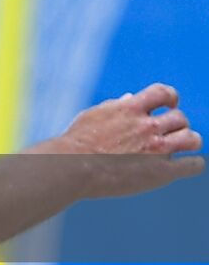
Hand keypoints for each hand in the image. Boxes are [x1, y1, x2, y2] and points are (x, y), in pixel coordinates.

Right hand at [57, 83, 203, 197]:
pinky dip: (193, 164)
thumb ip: (115, 106)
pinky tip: (185, 165)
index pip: (163, 92)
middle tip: (169, 133)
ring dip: (189, 141)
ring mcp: (156, 149)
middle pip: (180, 118)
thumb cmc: (76, 142)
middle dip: (177, 124)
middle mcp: (147, 126)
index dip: (171, 97)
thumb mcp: (93, 116)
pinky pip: (193, 165)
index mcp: (130, 108)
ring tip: (180, 146)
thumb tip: (129, 98)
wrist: (72, 167)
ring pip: (192, 139)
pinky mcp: (161, 172)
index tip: (169, 105)